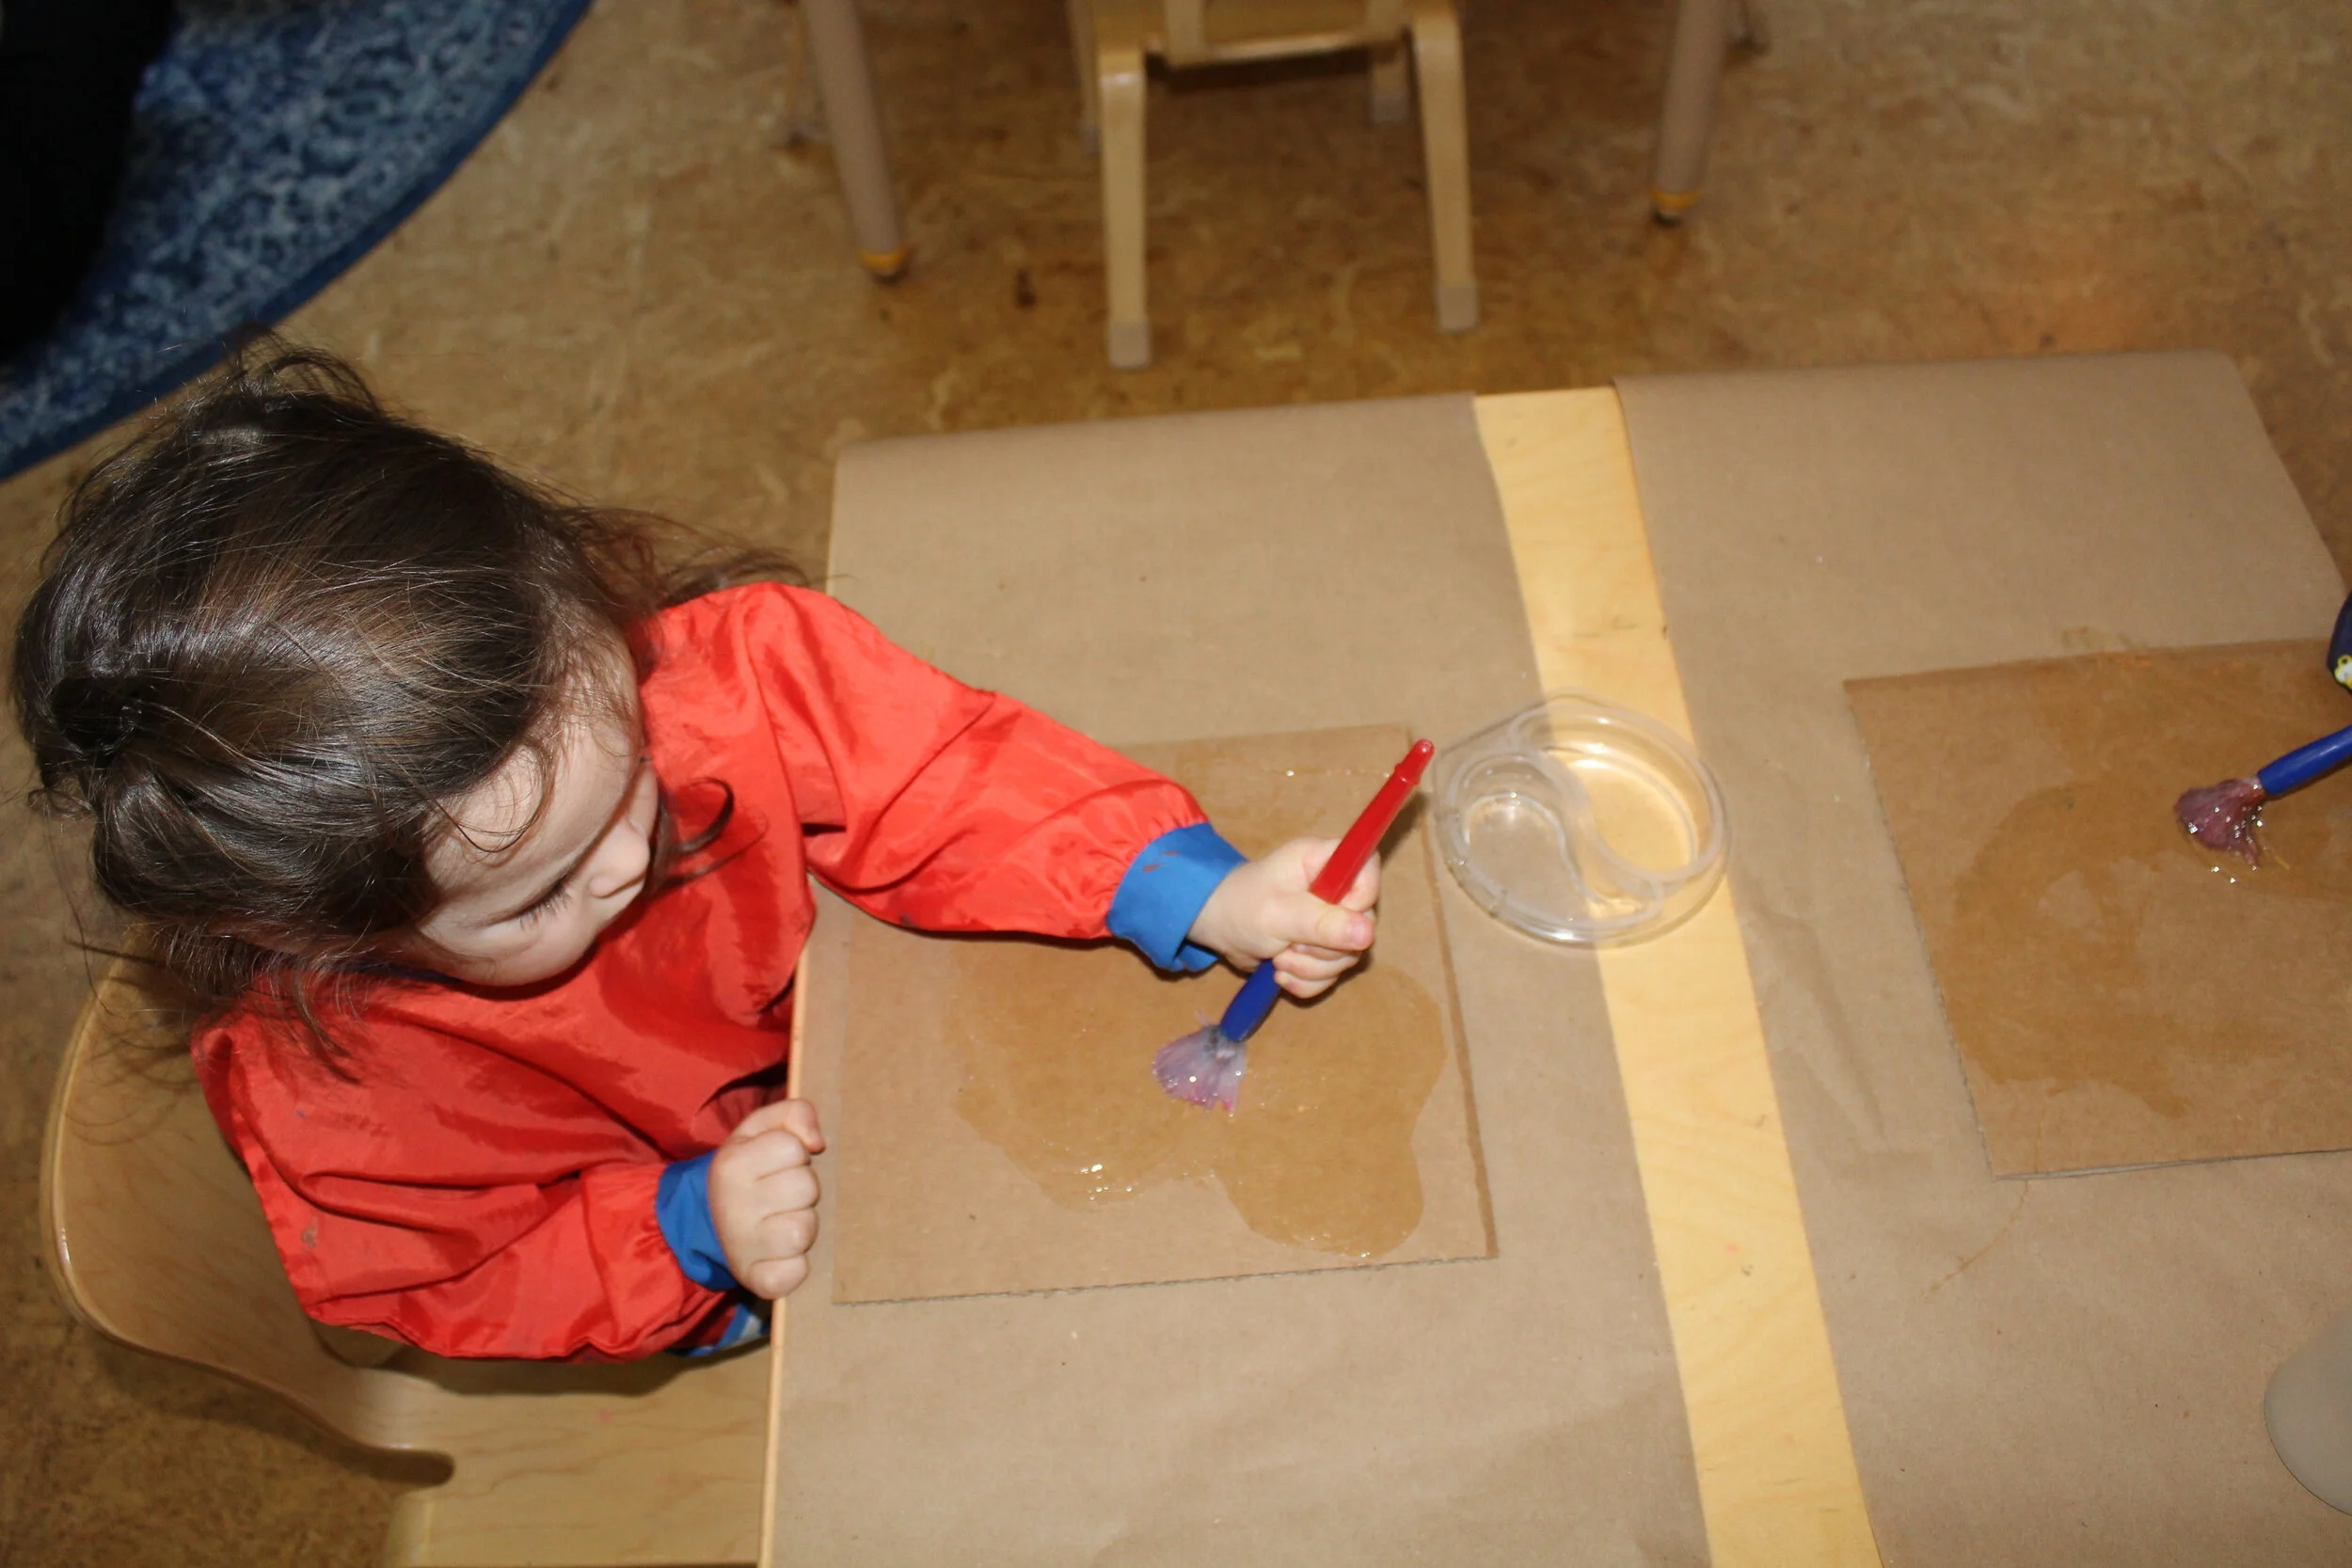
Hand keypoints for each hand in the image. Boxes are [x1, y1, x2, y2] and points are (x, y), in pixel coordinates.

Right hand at [708, 1098, 825, 1298]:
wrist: (711, 1222)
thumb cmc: (748, 1171)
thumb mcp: (760, 1129)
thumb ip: (792, 1113)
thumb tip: (817, 1142)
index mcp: (731, 1164)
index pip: (792, 1147)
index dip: (795, 1154)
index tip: (779, 1164)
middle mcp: (732, 1206)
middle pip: (805, 1188)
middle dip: (803, 1189)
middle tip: (784, 1195)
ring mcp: (742, 1247)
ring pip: (803, 1230)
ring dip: (803, 1225)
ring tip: (783, 1221)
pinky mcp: (757, 1281)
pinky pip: (796, 1273)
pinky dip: (797, 1265)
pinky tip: (783, 1254)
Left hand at [1185, 836, 1380, 998]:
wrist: (1215, 930)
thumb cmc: (1242, 908)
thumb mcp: (1280, 915)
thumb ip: (1323, 923)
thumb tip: (1367, 934)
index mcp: (1323, 861)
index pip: (1367, 869)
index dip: (1359, 900)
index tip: (1330, 920)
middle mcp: (1333, 887)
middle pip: (1363, 923)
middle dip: (1325, 948)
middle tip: (1290, 945)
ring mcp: (1329, 919)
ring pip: (1348, 954)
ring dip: (1312, 968)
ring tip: (1279, 959)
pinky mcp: (1321, 947)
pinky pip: (1333, 972)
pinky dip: (1308, 981)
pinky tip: (1281, 974)